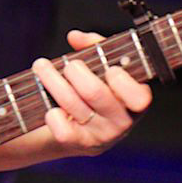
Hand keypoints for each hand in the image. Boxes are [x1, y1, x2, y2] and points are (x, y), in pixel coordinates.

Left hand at [32, 29, 152, 154]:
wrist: (82, 128)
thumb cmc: (97, 91)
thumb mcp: (102, 68)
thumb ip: (95, 47)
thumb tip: (76, 37)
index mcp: (135, 99)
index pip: (139, 98)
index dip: (123, 83)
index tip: (110, 69)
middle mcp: (122, 120)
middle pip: (96, 94)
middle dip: (76, 73)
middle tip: (69, 65)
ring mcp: (102, 134)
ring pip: (73, 105)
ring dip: (53, 82)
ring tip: (41, 67)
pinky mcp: (81, 144)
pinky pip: (64, 133)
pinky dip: (54, 117)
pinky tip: (50, 107)